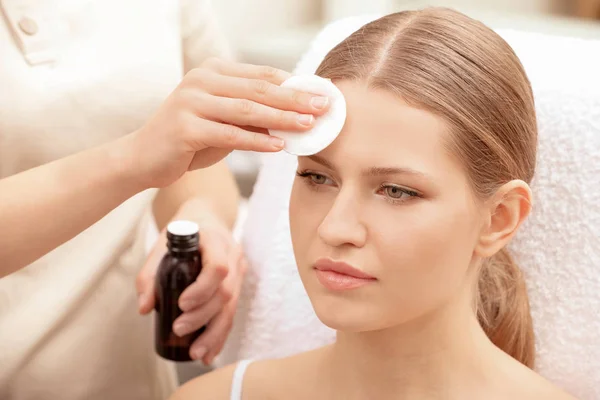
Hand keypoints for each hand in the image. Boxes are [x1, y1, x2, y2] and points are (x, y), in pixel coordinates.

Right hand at [126, 58, 330, 188]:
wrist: (144, 157)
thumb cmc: (189, 139)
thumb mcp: (224, 120)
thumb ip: (253, 114)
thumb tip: (297, 115)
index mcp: (213, 71)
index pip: (262, 75)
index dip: (295, 84)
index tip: (323, 94)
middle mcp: (201, 79)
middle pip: (259, 88)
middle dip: (295, 98)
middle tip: (324, 107)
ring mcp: (191, 101)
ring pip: (246, 109)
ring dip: (281, 118)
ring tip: (308, 125)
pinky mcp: (184, 127)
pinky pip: (228, 134)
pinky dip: (256, 140)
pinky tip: (278, 145)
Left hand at [136, 214, 246, 363]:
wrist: (206, 217)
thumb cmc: (184, 229)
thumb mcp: (161, 243)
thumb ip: (150, 274)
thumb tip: (145, 308)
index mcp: (216, 241)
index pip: (219, 267)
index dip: (202, 289)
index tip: (181, 303)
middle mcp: (233, 256)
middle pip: (225, 292)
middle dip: (203, 316)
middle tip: (178, 330)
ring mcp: (239, 271)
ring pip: (232, 307)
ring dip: (215, 333)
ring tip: (197, 353)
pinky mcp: (238, 285)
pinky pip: (232, 312)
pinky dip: (221, 334)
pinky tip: (210, 352)